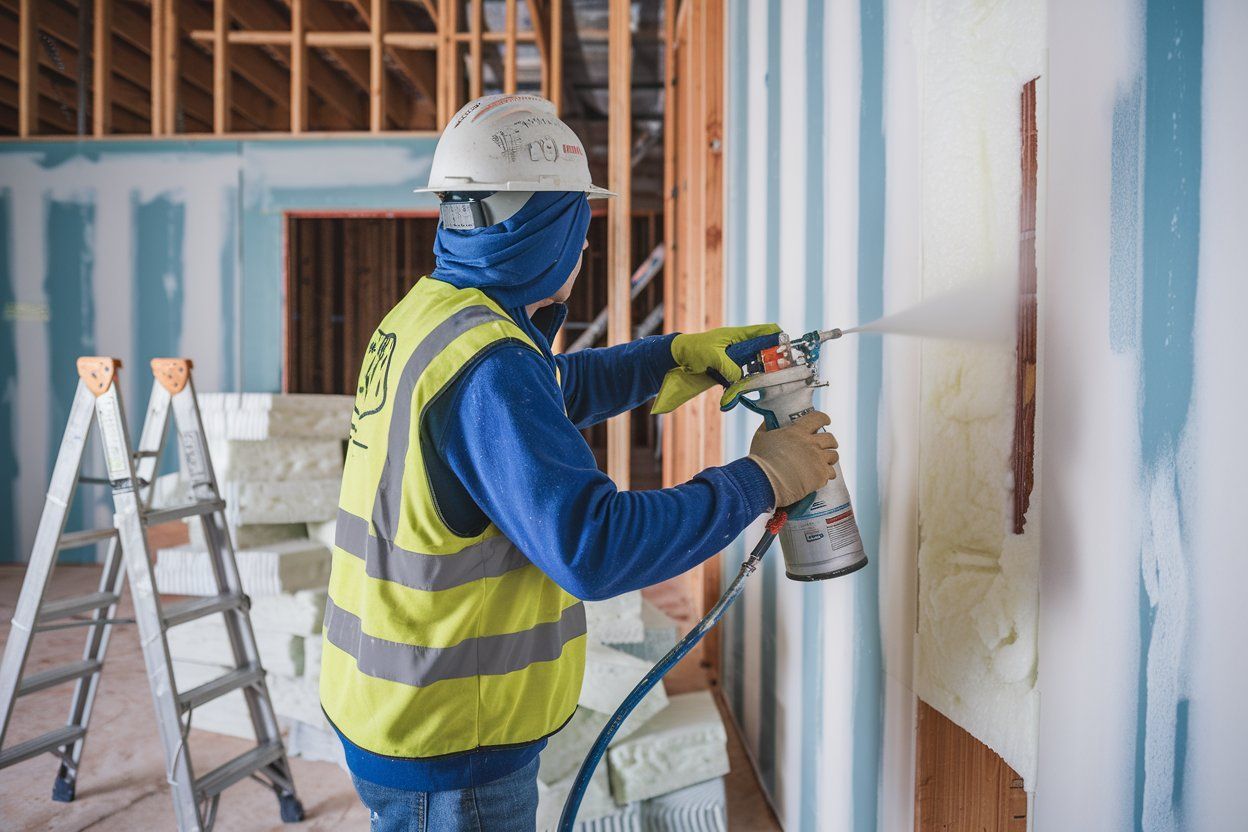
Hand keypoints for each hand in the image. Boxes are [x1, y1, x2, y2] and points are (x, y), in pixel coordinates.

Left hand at [651, 323, 781, 413]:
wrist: (677, 357)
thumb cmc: (694, 349)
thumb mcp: (712, 356)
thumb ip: (729, 367)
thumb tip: (740, 379)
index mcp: (738, 335)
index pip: (765, 330)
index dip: (778, 337)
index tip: (788, 350)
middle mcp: (739, 346)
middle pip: (763, 351)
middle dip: (772, 361)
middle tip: (781, 372)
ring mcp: (734, 358)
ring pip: (753, 367)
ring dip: (758, 375)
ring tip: (766, 383)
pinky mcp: (727, 370)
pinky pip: (740, 377)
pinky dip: (743, 384)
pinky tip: (744, 391)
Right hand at [746, 412, 838, 506]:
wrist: (765, 482)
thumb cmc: (760, 460)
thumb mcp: (760, 437)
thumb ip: (767, 427)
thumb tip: (769, 419)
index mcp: (797, 431)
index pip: (817, 418)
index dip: (823, 418)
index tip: (826, 421)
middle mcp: (811, 444)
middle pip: (830, 438)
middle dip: (830, 441)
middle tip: (828, 445)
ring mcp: (818, 460)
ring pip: (834, 456)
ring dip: (830, 458)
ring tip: (826, 462)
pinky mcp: (820, 476)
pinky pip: (831, 473)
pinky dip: (827, 474)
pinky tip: (821, 477)